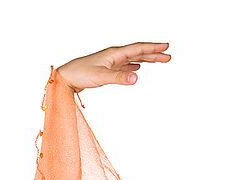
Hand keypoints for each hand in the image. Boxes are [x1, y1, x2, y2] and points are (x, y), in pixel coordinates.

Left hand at [56, 42, 170, 92]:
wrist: (64, 78)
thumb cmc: (79, 75)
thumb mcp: (101, 77)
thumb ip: (119, 78)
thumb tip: (137, 78)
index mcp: (114, 54)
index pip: (138, 49)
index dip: (153, 48)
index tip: (166, 47)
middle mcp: (113, 56)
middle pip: (138, 53)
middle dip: (153, 54)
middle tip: (168, 57)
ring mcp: (109, 63)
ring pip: (132, 59)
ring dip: (145, 60)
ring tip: (158, 61)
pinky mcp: (104, 70)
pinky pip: (123, 66)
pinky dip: (132, 67)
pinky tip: (136, 69)